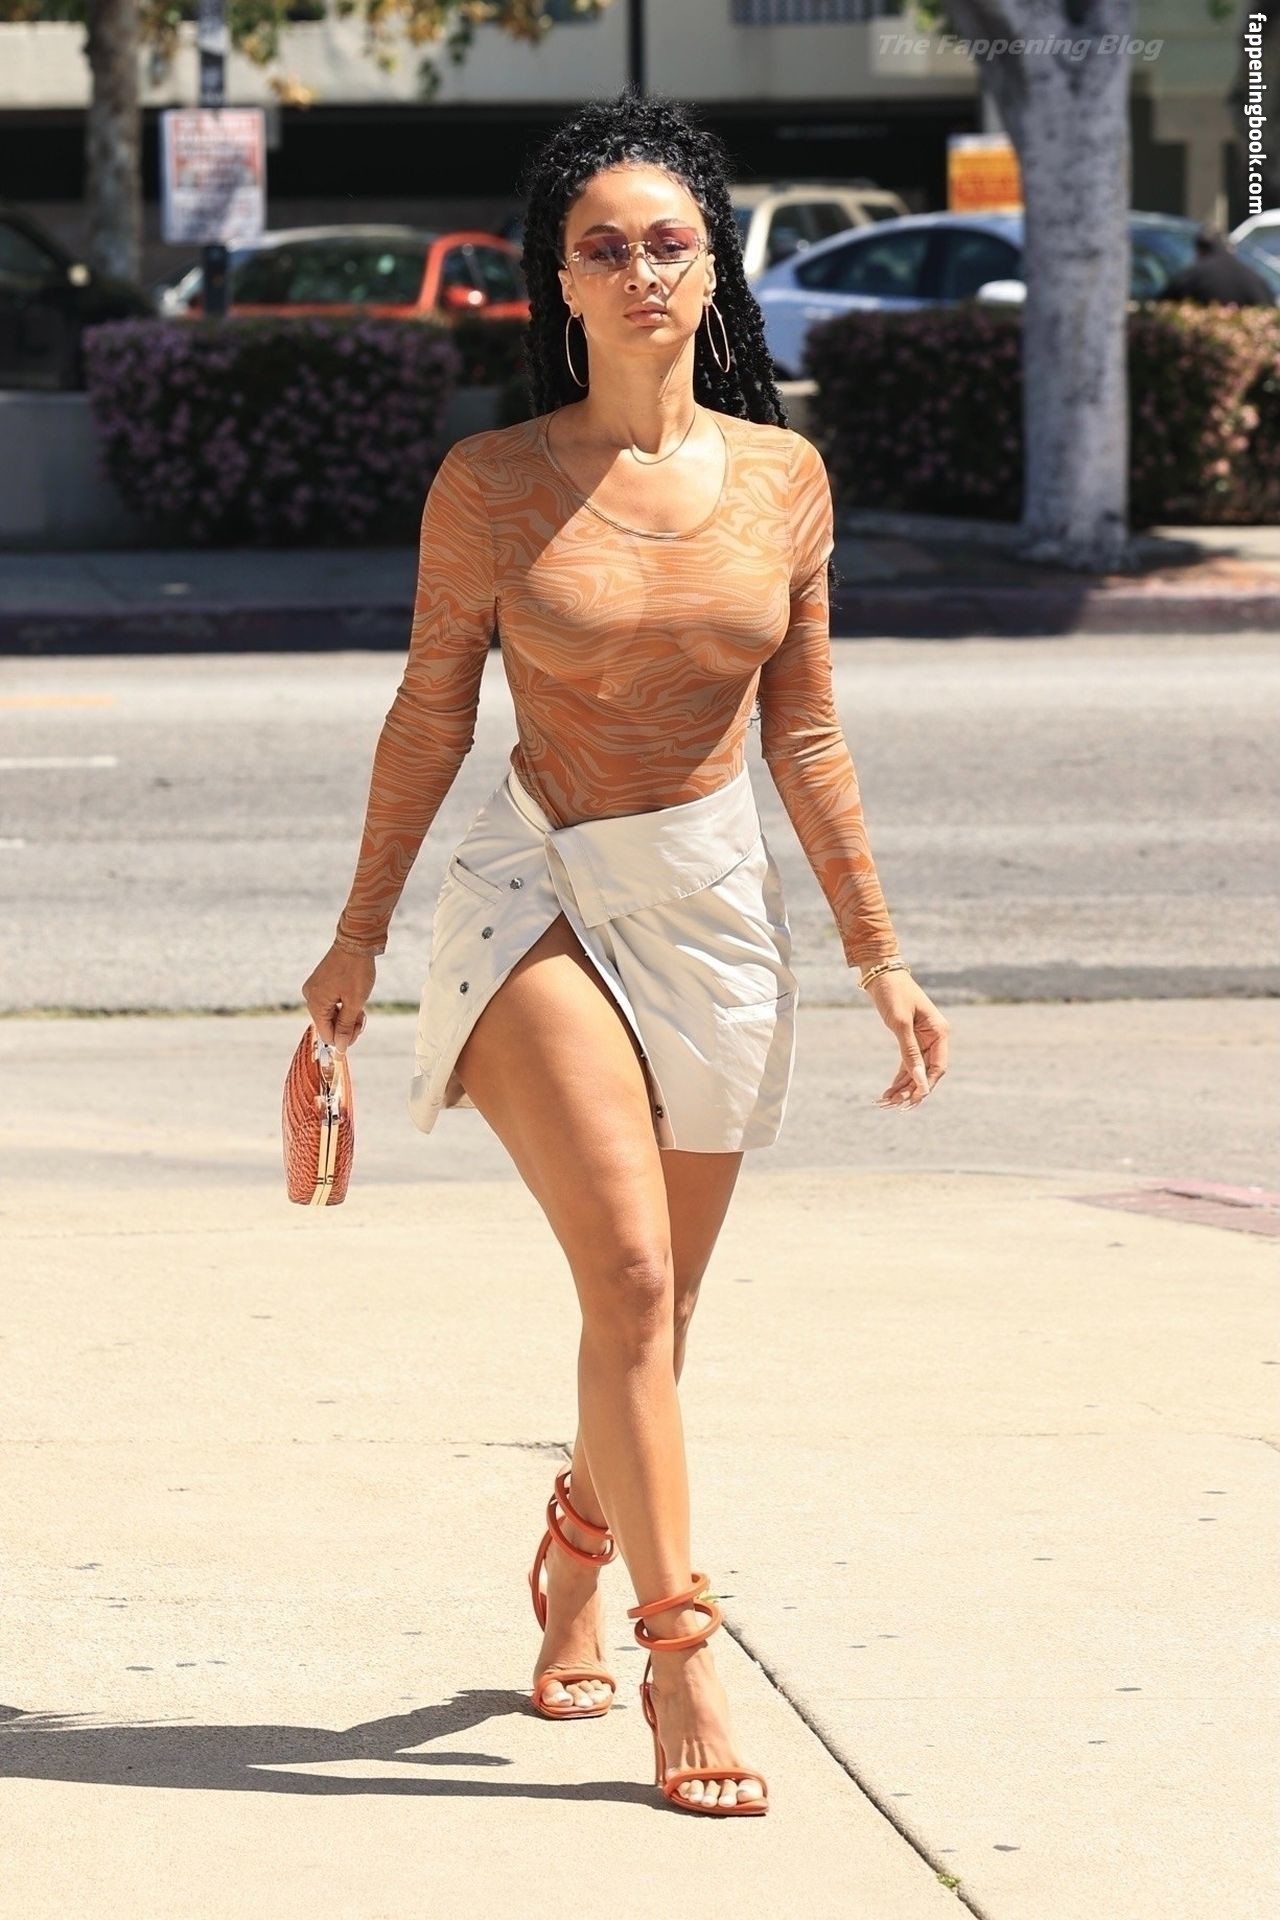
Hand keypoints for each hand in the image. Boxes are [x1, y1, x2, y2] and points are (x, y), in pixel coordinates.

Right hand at [302, 943, 375, 1050]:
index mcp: (315, 1002)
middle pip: (327, 1024)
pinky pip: (330, 1003)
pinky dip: (343, 1006)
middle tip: (362, 1017)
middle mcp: (310, 996)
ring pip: (330, 1014)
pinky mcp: (320, 983)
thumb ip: (345, 1026)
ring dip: (347, 1016)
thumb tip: (339, 1047)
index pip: (326, 1033)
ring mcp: (314, 989)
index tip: (358, 1031)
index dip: (343, 1038)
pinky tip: (355, 1002)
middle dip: (346, 1025)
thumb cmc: (356, 971)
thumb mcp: (355, 1002)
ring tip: (361, 1009)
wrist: (356, 942)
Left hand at [866, 971, 948, 1107]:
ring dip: (903, 1086)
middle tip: (893, 1105)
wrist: (880, 972)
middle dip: (911, 1090)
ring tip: (886, 1101)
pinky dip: (899, 1077)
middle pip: (927, 1071)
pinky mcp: (910, 1037)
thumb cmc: (893, 993)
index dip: (926, 1086)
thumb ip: (910, 1053)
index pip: (938, 1067)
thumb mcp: (900, 1024)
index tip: (911, 1102)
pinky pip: (908, 1062)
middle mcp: (935, 1037)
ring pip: (916, 1070)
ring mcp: (923, 1038)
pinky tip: (888, 1090)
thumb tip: (919, 1081)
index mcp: (939, 1032)